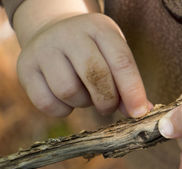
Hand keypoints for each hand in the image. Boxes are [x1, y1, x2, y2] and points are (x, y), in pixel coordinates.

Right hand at [15, 3, 149, 116]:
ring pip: (69, 91)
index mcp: (99, 28)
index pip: (121, 62)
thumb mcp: (113, 57)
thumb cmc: (94, 52)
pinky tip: (68, 99)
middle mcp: (70, 34)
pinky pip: (48, 103)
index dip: (133, 91)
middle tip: (109, 106)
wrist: (53, 33)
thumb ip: (128, 83)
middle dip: (108, 100)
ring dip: (83, 103)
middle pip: (95, 76)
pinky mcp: (26, 68)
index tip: (139, 112)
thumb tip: (142, 111)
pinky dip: (63, 110)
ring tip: (86, 95)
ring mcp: (44, 49)